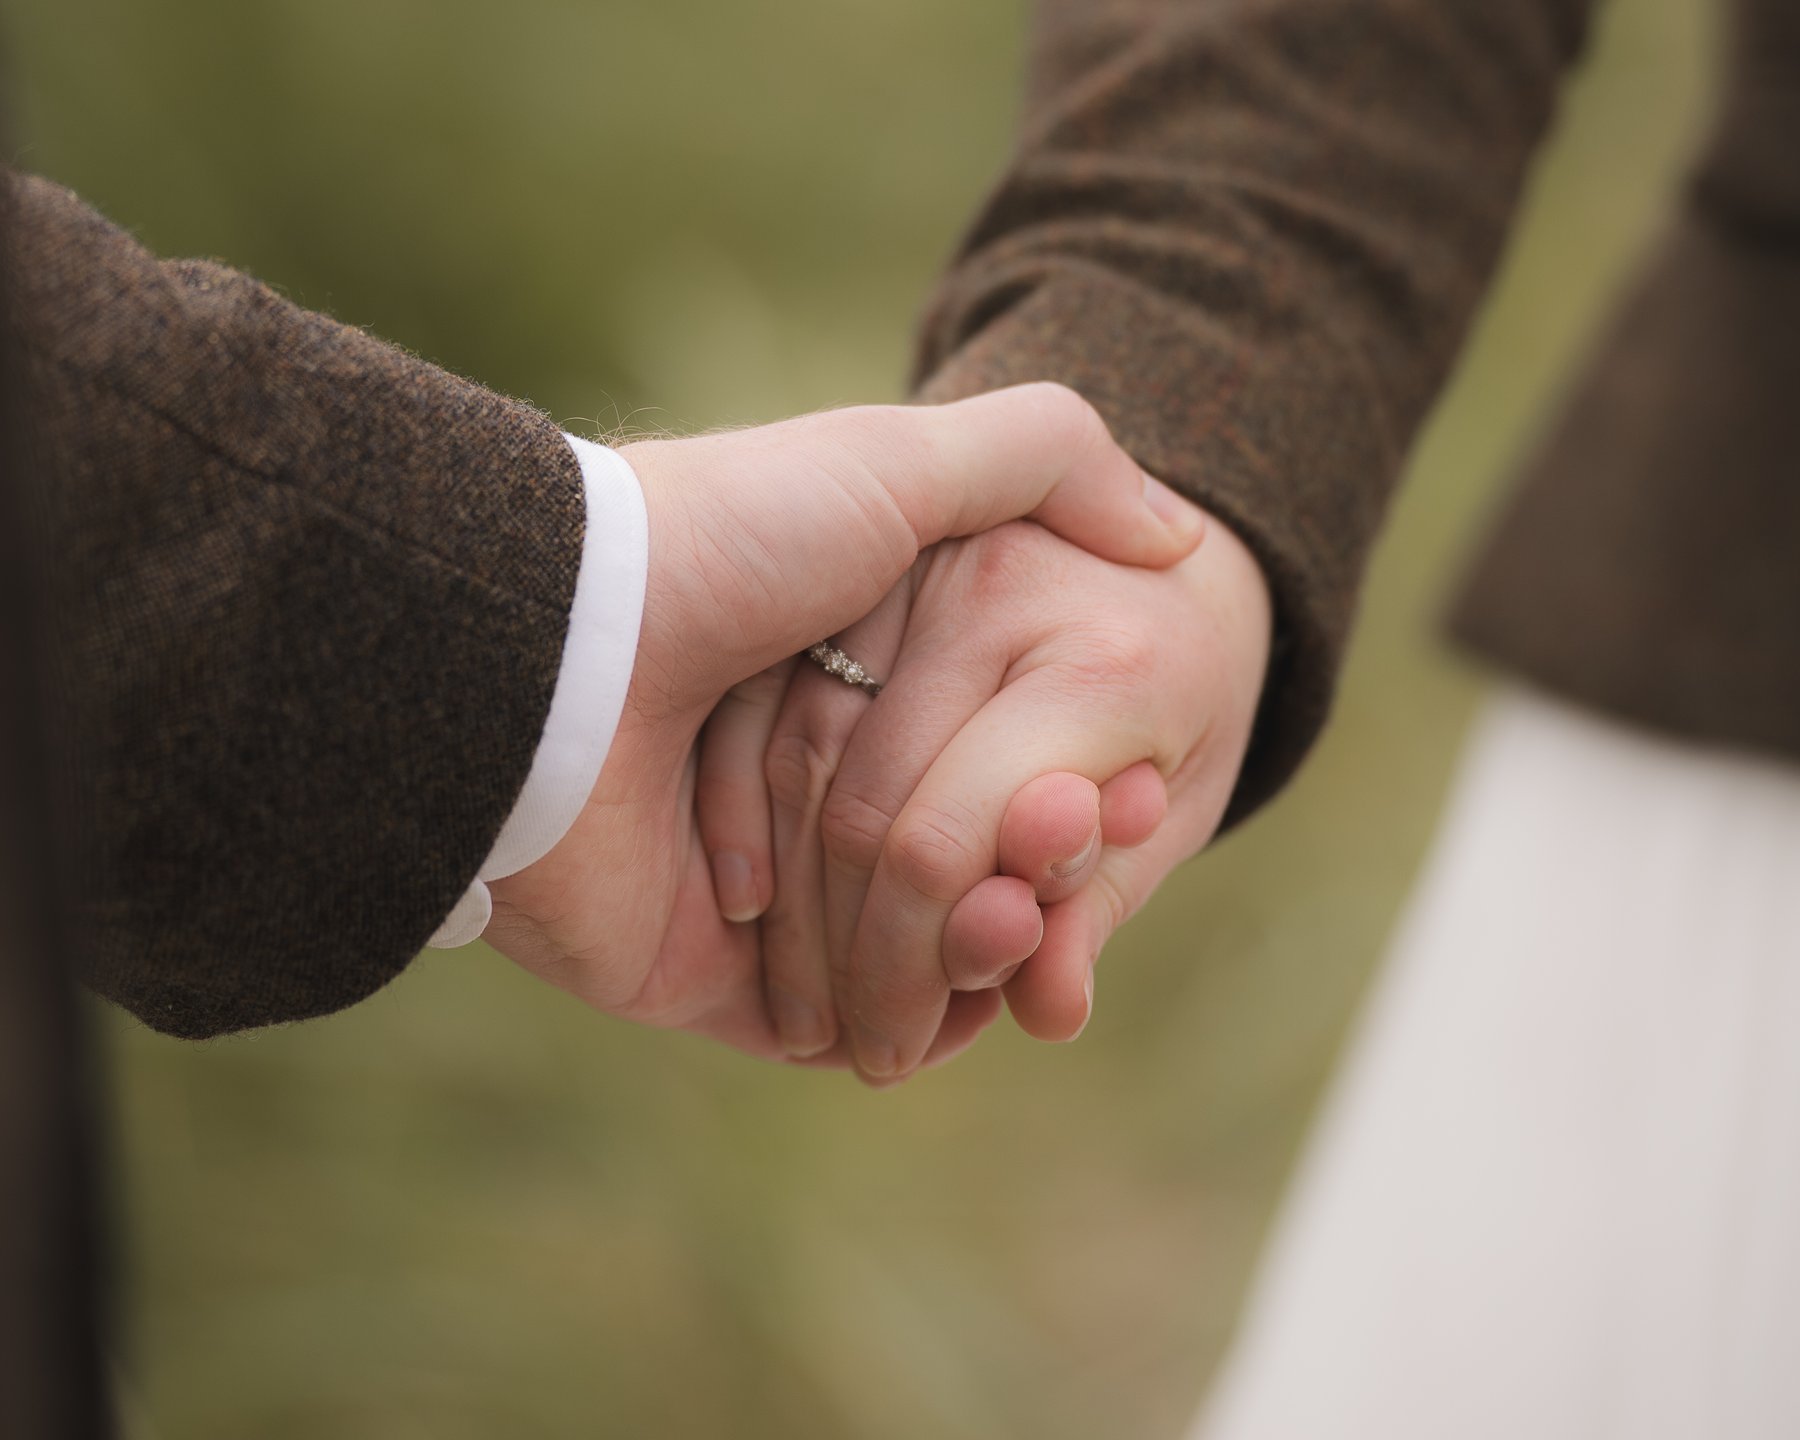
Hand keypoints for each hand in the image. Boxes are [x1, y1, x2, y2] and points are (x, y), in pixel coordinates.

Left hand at [481, 385, 1205, 1058]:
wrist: (556, 652)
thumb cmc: (728, 547)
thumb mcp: (897, 461)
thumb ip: (1041, 461)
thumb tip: (1176, 534)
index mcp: (831, 676)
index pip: (981, 758)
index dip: (1058, 786)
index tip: (1125, 802)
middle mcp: (786, 779)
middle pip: (943, 861)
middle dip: (1021, 885)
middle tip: (1074, 888)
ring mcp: (743, 887)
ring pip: (894, 955)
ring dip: (972, 960)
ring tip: (1026, 947)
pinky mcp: (696, 974)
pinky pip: (819, 1027)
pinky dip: (901, 1030)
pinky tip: (968, 1017)